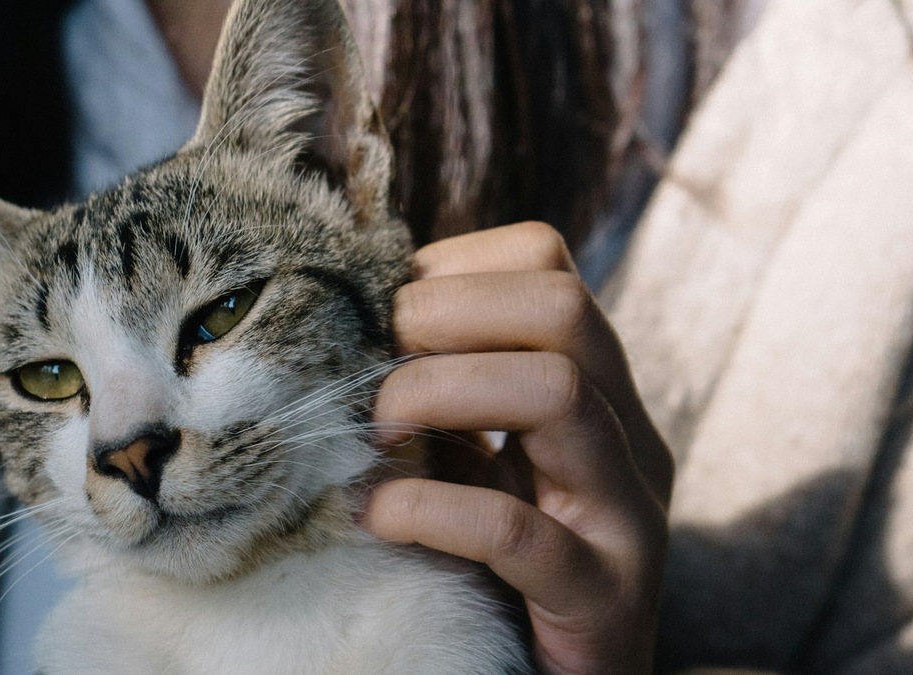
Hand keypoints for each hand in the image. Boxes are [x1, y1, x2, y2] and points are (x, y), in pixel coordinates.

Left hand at [361, 222, 673, 672]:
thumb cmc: (503, 566)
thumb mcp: (475, 461)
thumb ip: (440, 400)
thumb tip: (343, 327)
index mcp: (594, 388)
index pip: (546, 264)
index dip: (451, 268)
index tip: (381, 316)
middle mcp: (626, 435)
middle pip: (561, 306)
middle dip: (444, 315)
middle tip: (373, 367)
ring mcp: (626, 515)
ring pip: (558, 391)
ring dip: (437, 393)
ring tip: (375, 436)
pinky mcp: (603, 599)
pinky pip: (518, 529)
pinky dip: (429, 509)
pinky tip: (378, 517)